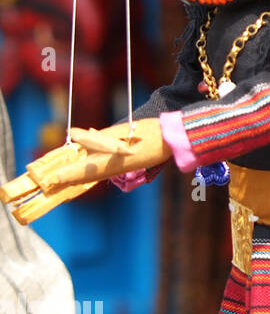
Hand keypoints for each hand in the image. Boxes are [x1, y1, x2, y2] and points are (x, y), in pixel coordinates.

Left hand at [1, 119, 168, 224]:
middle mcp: (115, 168)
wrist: (176, 140)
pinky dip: (89, 174)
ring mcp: (121, 169)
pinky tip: (82, 173)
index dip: (66, 175)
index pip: (83, 169)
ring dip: (76, 178)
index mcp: (114, 160)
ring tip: (60, 180)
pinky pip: (102, 172)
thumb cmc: (152, 133)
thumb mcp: (124, 130)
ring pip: (93, 175)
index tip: (49, 179)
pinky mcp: (126, 166)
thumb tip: (77, 135)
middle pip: (85, 176)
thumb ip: (99, 135)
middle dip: (67, 180)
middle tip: (49, 184)